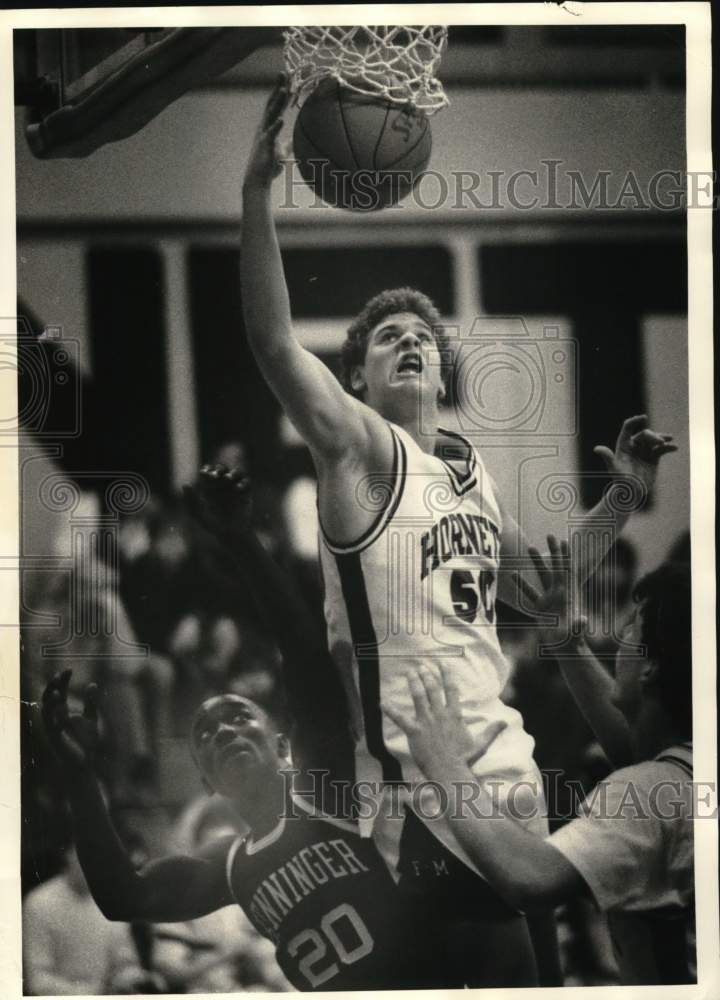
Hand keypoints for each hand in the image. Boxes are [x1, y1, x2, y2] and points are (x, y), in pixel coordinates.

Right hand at [41, 670, 98, 774]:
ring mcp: (53, 729)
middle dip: (53, 687)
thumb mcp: (90, 719)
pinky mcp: (56, 740)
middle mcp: (54, 719)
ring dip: (50, 702)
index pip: (59, 692)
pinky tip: (62, 708)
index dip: (62, 680)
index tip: (69, 669)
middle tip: (60, 675)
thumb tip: (93, 683)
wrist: (85, 764)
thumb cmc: (85, 742)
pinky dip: (56, 717)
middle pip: (49, 699)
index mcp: (62, 712)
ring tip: (57, 691)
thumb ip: (90, 702)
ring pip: (46, 712)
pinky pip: (53, 727)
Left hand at [183, 464, 252, 540]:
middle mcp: (223, 485)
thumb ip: (190, 501)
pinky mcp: (246, 493)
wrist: (230, 534)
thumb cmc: (212, 525)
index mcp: (210, 487)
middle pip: (222, 469)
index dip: (207, 470)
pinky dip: (243, 483)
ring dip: (233, 473)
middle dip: (219, 470)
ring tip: (228, 478)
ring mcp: (235, 488)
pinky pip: (246, 482)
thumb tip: (185, 484)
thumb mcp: (198, 514)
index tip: (204, 474)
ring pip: (236, 473)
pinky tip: (237, 488)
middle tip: (216, 475)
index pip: (209, 472)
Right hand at [243, 75, 290, 189]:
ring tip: (284, 89)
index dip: (281, 91)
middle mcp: (264, 128)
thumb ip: (287, 144)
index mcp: (268, 127)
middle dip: (278, 88)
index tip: (288, 77)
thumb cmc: (269, 167)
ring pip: (270, 115)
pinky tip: (281, 119)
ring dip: (277, 102)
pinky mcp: (264, 147)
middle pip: (271, 104)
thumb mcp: (281, 152)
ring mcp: (263, 136)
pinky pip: (270, 135)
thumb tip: (295, 140)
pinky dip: (276, 127)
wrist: (258, 181)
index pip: (275, 105)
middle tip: (284, 72)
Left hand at [383, 665, 505, 780]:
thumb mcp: (481, 744)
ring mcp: (426, 722)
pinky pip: (400, 718)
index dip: (446, 676)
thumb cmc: (465, 760)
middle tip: (421, 666)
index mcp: (455, 715)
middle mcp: (440, 714)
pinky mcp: (414, 731)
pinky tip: (382, 702)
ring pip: (419, 696)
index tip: (443, 664)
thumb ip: (491, 730)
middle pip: (433, 689)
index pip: (451, 690)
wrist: (450, 772)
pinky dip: (390, 710)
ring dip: (414, 683)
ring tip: (410, 673)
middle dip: (427, 676)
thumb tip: (504, 722)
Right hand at [514, 534, 586, 649]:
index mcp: (568, 595)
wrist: (567, 651)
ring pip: (542, 576)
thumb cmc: (573, 642)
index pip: (566, 571)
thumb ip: (578, 626)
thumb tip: (582, 620)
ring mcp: (549, 599)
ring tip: (530, 547)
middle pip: (555, 568)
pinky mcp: (541, 608)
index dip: (566, 556)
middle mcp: (559, 594)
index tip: (563, 541)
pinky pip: (529, 593)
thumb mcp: (576, 632)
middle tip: (550, 535)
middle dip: (553, 552)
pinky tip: (512, 574)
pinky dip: (521, 584)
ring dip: (536, 562)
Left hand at [594, 414, 676, 497]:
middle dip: (652, 436)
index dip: (634, 421)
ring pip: (654, 440)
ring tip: (668, 440)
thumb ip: (608, 457)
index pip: (628, 428)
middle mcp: (634, 446)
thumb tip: (596, 449)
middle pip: (644, 435)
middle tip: (660, 442)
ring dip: (662, 438)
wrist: (632, 492)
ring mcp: (644, 451)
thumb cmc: (620, 481)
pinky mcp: (654, 457)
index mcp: (623, 445)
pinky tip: (675, 447)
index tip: (643, 418)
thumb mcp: (614, 469)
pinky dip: (668, 447)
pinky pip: (662, 449)